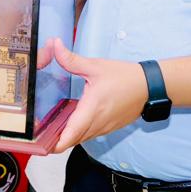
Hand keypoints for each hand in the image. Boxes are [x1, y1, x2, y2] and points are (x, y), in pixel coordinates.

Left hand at [46, 38, 148, 153]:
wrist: (150, 86)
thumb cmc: (125, 77)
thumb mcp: (96, 66)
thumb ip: (72, 59)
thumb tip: (55, 45)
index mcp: (92, 109)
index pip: (71, 134)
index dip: (55, 144)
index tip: (42, 146)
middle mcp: (98, 123)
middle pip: (73, 141)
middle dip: (56, 141)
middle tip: (40, 135)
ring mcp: (104, 128)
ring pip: (81, 139)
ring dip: (68, 137)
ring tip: (52, 130)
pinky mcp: (110, 128)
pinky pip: (90, 135)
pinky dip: (79, 133)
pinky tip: (72, 123)